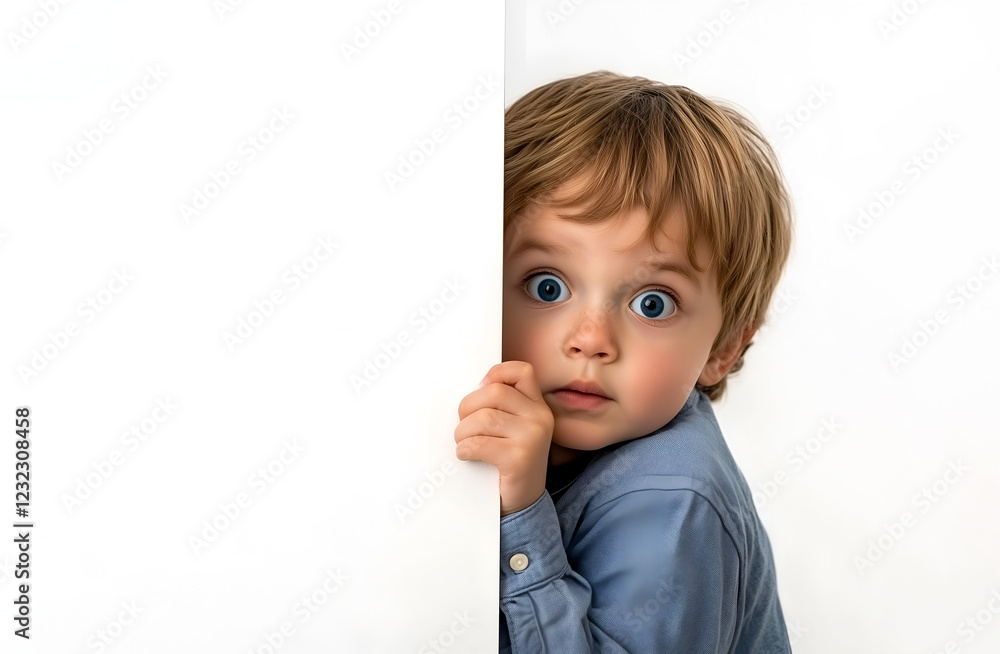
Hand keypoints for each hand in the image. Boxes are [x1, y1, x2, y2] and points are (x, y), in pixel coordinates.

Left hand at [454, 361, 553, 516]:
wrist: (523, 503)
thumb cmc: (509, 462)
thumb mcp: (512, 429)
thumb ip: (500, 407)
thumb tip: (471, 391)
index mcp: (537, 406)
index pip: (521, 371)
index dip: (496, 374)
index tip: (480, 390)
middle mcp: (540, 417)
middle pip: (494, 392)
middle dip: (468, 408)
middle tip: (463, 426)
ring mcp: (533, 437)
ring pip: (484, 418)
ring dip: (463, 432)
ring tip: (463, 443)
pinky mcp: (521, 459)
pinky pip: (479, 443)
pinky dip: (465, 449)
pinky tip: (466, 455)